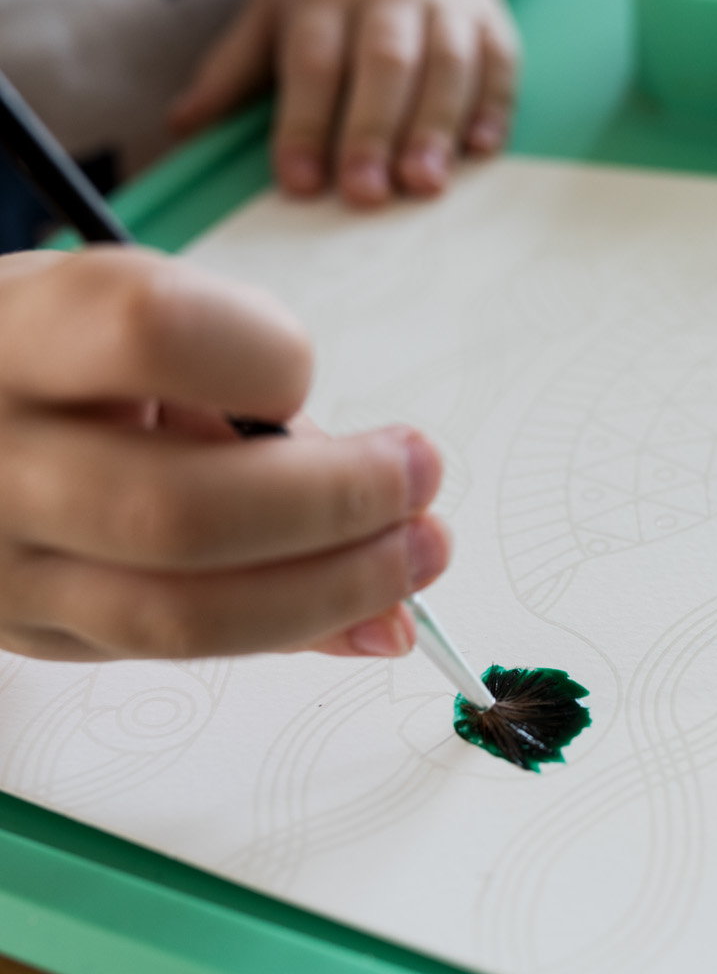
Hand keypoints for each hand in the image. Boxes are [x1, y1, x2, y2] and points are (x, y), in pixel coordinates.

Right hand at [0, 248, 449, 661]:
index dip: (261, 354)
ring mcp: (4, 571)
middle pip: (183, 510)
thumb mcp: (111, 320)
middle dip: (336, 503)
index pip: (152, 334)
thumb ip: (235, 391)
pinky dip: (290, 633)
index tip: (301, 368)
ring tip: (414, 556)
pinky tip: (363, 615)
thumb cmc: (44, 356)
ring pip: (184, 616)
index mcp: (11, 339)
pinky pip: (176, 654)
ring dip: (333, 593)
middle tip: (419, 481)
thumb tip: (390, 507)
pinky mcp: (35, 639)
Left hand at [170, 0, 519, 206]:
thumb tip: (179, 126)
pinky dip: (494, 105)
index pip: (312, 62)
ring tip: (425, 185)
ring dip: (436, 126)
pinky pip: (499, 62)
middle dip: (373, 129)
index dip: (304, 123)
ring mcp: (445, 6)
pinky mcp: (491, 21)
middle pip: (383, 62)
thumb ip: (231, 73)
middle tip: (364, 195)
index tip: (298, 182)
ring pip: (446, 64)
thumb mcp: (271, 12)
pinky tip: (482, 149)